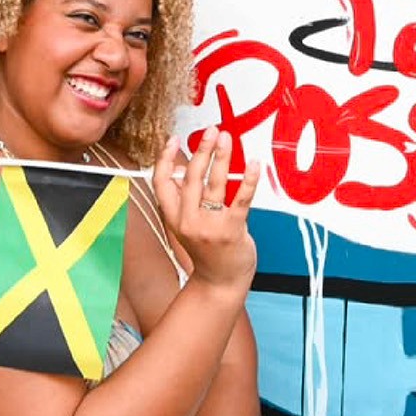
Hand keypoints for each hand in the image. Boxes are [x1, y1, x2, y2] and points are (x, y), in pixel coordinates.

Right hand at [152, 127, 259, 292]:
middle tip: (211, 131)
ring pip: (215, 183)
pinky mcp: (232, 230)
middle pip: (191, 178)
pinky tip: (253, 164)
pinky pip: (241, 199)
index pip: (161, 183)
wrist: (220, 283)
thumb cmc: (207, 251)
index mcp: (174, 218)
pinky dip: (248, 179)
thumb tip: (184, 167)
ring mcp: (210, 226)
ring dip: (222, 157)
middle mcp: (188, 221)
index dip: (165, 159)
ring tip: (227, 138)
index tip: (174, 140)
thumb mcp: (186, 226)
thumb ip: (185, 199)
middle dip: (201, 151)